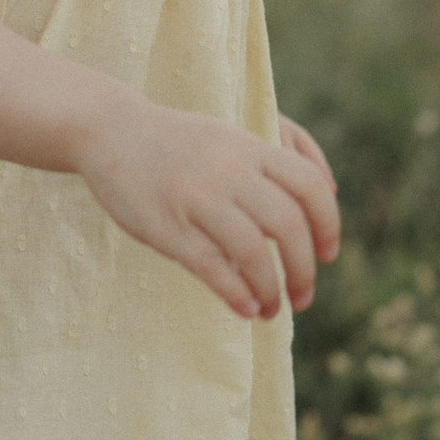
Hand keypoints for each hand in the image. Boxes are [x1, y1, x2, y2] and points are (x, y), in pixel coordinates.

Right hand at [75, 96, 341, 319]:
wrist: (110, 130)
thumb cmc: (176, 142)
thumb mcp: (229, 137)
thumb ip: (272, 162)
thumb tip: (328, 188)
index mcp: (250, 149)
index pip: (309, 185)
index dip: (328, 224)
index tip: (329, 255)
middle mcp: (230, 171)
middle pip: (288, 224)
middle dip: (304, 269)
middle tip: (304, 296)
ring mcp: (198, 199)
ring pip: (252, 251)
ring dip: (271, 289)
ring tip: (273, 310)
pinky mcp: (168, 226)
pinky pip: (212, 267)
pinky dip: (236, 294)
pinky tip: (246, 308)